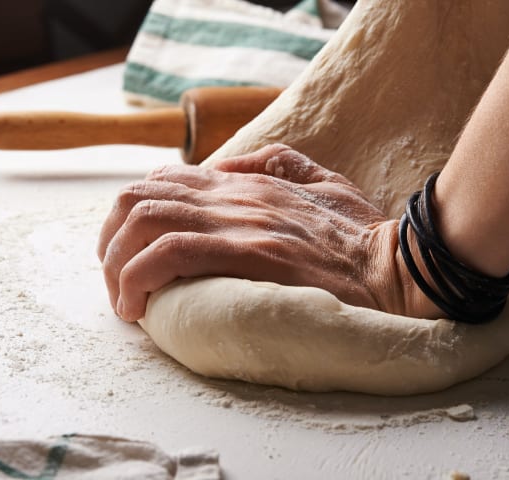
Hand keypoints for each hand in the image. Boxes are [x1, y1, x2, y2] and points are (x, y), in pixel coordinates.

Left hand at [97, 144, 440, 320]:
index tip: (132, 255)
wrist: (397, 267)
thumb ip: (277, 163)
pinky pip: (169, 254)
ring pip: (144, 221)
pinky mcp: (248, 253)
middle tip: (117, 281)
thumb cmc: (362, 235)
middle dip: (110, 241)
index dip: (133, 216)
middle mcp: (234, 195)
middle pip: (139, 197)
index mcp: (246, 181)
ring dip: (117, 263)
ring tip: (124, 300)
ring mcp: (239, 221)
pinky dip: (138, 278)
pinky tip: (138, 307)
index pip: (163, 181)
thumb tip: (229, 164)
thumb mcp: (322, 180)